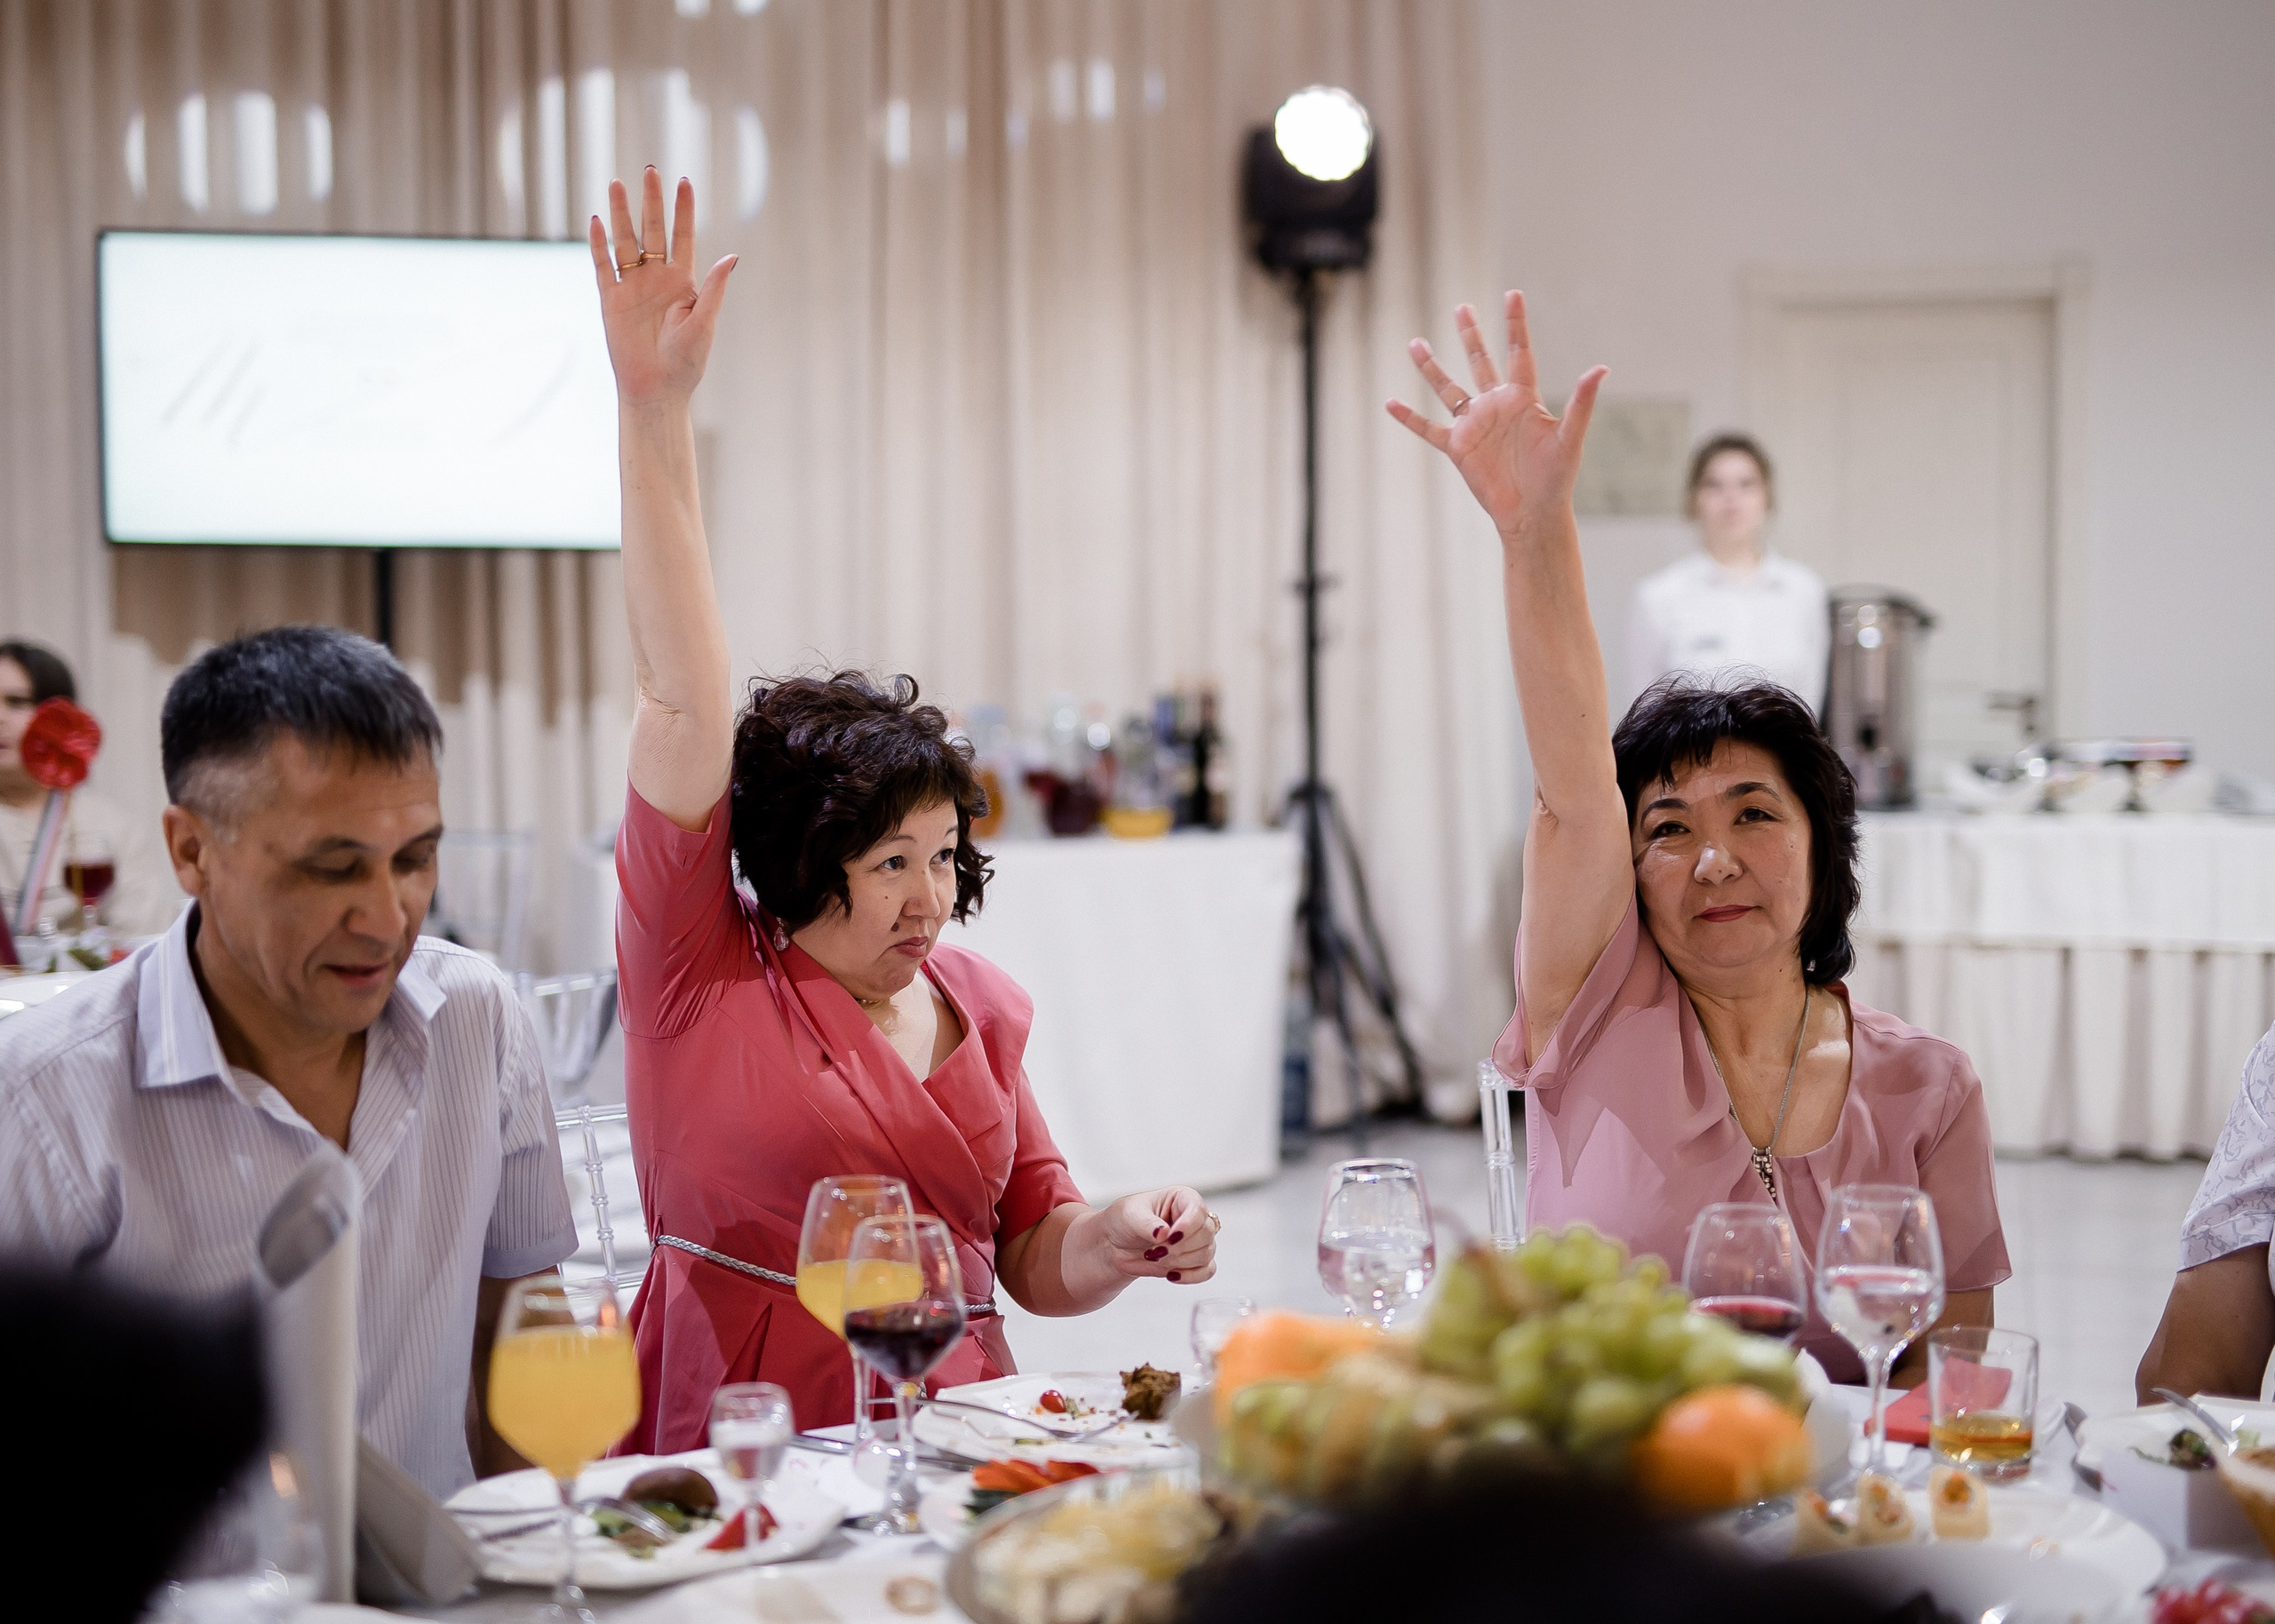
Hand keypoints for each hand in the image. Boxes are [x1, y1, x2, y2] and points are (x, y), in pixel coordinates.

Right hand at [587, 167, 736, 409]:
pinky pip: (603, 266)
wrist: (657, 390)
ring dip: (621, 214)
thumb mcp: (705, 323)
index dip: (683, 210)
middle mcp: (656, 279)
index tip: (684, 181)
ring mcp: (632, 287)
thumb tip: (732, 256)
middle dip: (651, 201)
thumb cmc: (687, 362)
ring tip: (616, 183)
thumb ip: (714, 288)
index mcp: (683, 283)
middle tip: (650, 170)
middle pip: (652, 231)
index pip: (683, 237)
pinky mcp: (610, 300)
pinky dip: (598, 245)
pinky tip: (596, 221)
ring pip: (625, 242)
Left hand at [1093, 1188, 1217, 1285]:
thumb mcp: (1130, 1215)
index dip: (1187, 1225)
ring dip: (1179, 1261)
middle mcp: (1194, 1218)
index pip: (1198, 1209)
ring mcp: (1197, 1241)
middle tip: (1155, 1250)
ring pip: (1206, 1254)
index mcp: (1182, 1198)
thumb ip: (1147, 1223)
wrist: (1116, 1246)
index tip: (1170, 1237)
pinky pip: (1207, 1271)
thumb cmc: (1125, 1221)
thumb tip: (1163, 1232)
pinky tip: (1171, 1274)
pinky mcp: (1195, 1262)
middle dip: (1179, 1247)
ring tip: (1155, 1258)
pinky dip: (1190, 1276)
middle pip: (1206, 1234)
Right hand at [1386, 290, 1606, 533]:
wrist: (1532, 514)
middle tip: (1461, 307)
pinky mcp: (1458, 448)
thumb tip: (1601, 368)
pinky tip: (1390, 403)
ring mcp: (1475, 426)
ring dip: (1432, 367)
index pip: (1519, 352)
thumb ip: (1581, 403)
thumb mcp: (1570, 438)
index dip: (1516, 324)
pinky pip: (1429, 429)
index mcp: (1523, 398)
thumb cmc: (1556, 478)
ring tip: (1414, 343)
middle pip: (1480, 362)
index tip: (1513, 294)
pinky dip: (1410, 418)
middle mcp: (1496, 406)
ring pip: (1448, 388)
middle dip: (1471, 335)